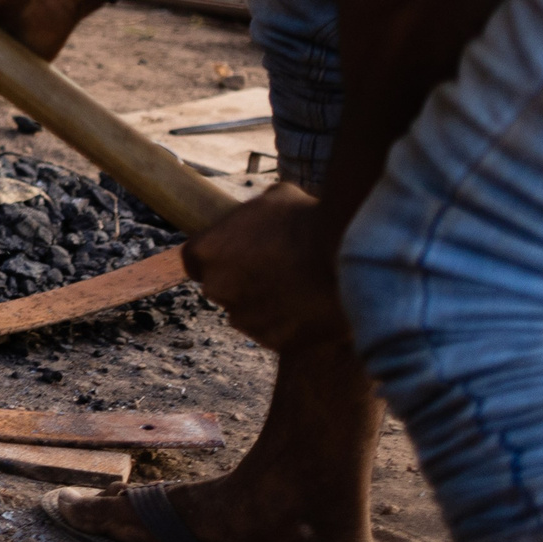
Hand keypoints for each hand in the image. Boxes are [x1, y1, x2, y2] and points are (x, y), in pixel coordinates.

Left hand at [182, 181, 351, 351]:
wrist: (347, 256)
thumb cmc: (307, 219)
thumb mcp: (271, 200)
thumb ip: (251, 216)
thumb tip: (256, 219)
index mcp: (205, 251)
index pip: (195, 260)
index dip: (218, 256)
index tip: (239, 253)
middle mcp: (215, 288)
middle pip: (220, 287)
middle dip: (241, 279)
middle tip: (275, 267)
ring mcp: (243, 318)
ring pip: (246, 312)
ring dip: (264, 303)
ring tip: (298, 285)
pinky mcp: (272, 341)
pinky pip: (273, 332)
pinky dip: (287, 323)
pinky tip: (309, 304)